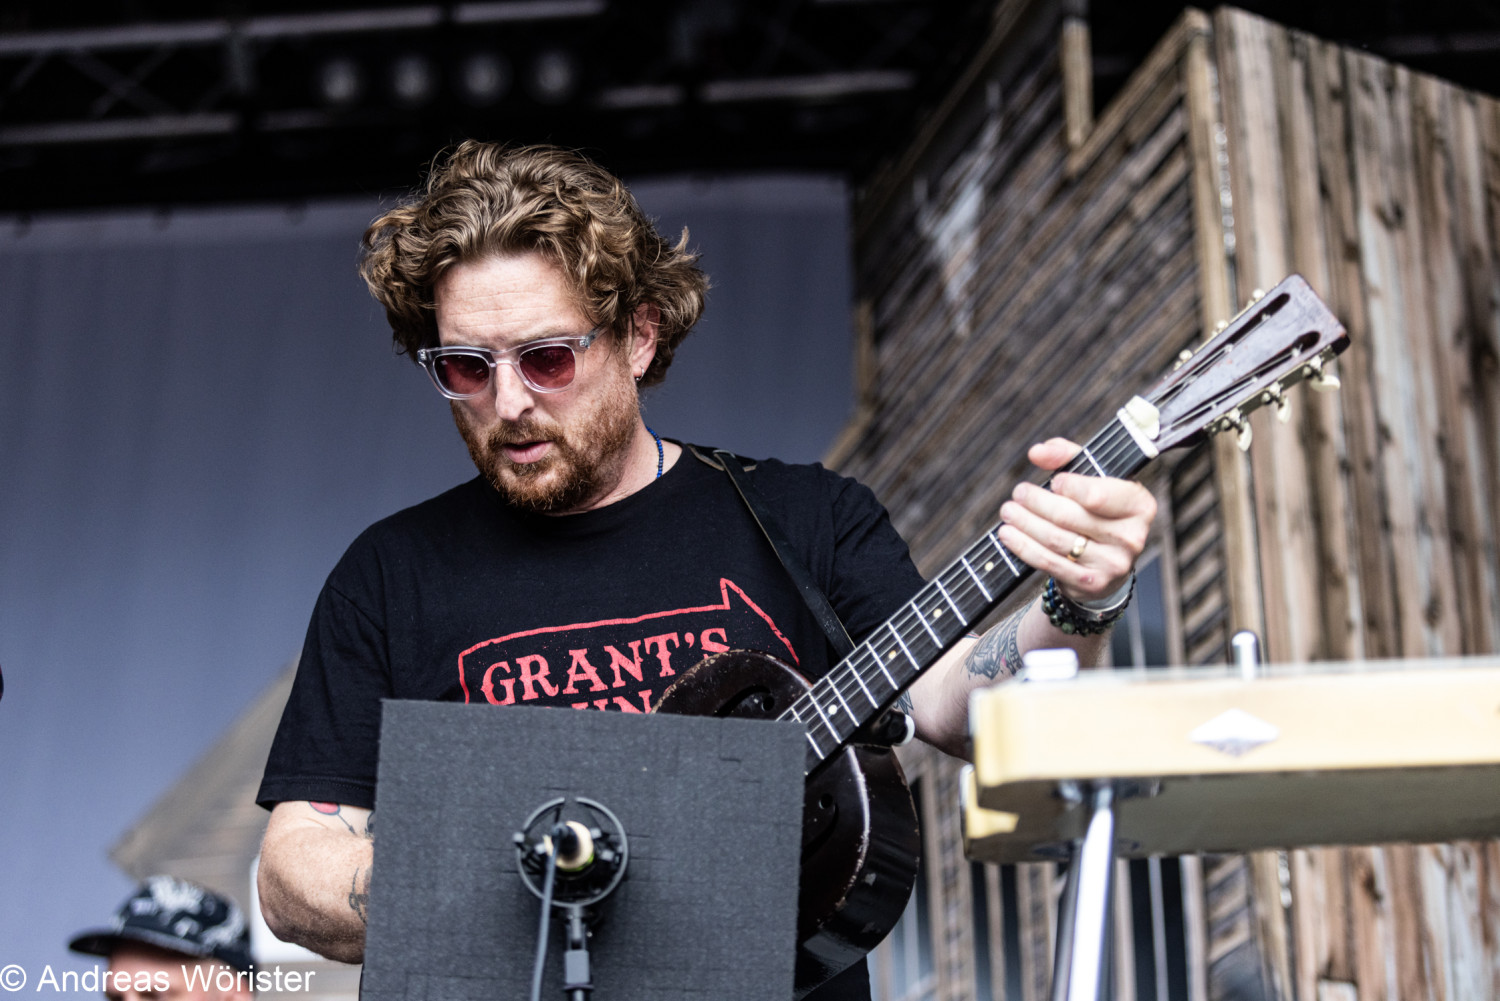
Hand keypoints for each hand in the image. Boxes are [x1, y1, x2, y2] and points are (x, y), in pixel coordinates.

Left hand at [996, 438, 1156, 602]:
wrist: (1107, 562)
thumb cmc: (1098, 510)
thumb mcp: (1092, 476)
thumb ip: (1066, 455)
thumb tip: (1038, 452)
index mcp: (1139, 505)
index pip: (1098, 495)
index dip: (1070, 486)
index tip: (1054, 481)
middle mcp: (1131, 537)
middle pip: (1070, 516)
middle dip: (1037, 502)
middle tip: (1018, 492)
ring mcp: (1112, 564)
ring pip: (1056, 539)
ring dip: (1025, 522)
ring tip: (1008, 511)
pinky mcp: (1090, 583)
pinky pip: (1049, 562)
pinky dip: (1023, 547)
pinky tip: (1008, 534)